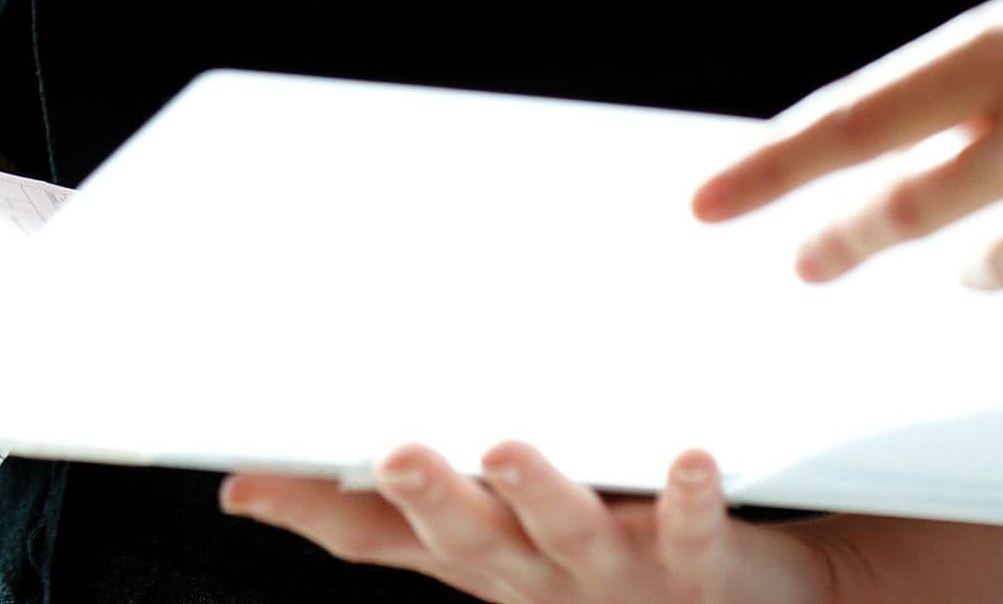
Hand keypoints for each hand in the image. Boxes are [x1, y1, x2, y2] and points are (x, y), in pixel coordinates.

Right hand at [221, 442, 845, 603]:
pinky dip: (686, 496)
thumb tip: (355, 417)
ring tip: (509, 446)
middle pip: (468, 540)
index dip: (312, 513)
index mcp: (486, 555)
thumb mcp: (519, 519)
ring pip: (568, 535)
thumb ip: (446, 481)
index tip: (244, 480)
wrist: (758, 597)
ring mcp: (618, 573)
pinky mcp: (700, 564)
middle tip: (390, 451)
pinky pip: (692, 531)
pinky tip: (688, 458)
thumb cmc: (623, 542)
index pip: (382, 538)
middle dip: (426, 497)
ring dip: (537, 491)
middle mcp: (538, 571)